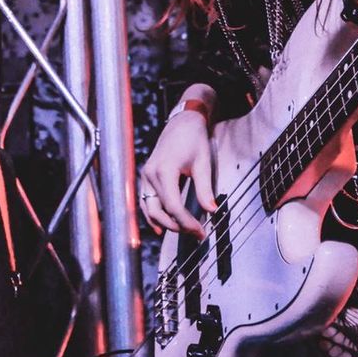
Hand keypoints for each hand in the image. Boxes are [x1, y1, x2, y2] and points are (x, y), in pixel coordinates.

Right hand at [138, 97, 217, 237]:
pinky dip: (153, 215)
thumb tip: (211, 210)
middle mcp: (151, 174)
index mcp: (165, 170)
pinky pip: (146, 202)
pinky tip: (161, 227)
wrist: (182, 123)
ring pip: (149, 209)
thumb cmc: (193, 139)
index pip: (173, 205)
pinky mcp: (146, 177)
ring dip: (165, 223)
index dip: (186, 222)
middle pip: (159, 211)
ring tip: (183, 231)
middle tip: (196, 234)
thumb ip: (205, 189)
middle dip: (177, 226)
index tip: (200, 231)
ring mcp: (146, 176)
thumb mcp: (203, 163)